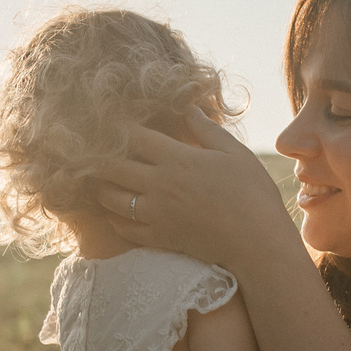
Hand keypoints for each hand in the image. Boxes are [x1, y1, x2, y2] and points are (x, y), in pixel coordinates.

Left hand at [87, 110, 297, 269]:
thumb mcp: (234, 153)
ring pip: (110, 198)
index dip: (119, 127)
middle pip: (113, 166)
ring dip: (102, 187)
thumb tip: (188, 108)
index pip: (135, 136)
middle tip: (93, 150)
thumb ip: (207, 130)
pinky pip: (123, 228)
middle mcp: (160, 185)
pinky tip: (116, 211)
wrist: (257, 243)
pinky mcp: (159, 238)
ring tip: (100, 179)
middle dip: (100, 156)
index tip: (111, 122)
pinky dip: (114, 218)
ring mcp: (156, 214)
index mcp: (178, 159)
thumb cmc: (252, 194)